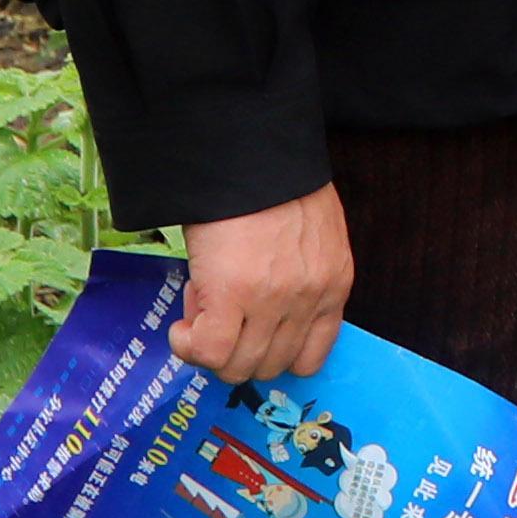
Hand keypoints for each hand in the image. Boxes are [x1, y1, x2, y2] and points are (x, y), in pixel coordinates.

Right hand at [177, 183, 353, 380]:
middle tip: (218, 311)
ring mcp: (273, 301)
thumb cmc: (274, 183)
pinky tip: (182, 328)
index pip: (310, 357)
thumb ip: (299, 274)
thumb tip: (262, 307)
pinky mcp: (233, 295)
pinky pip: (209, 351)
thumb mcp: (311, 233)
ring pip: (237, 366)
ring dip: (211, 347)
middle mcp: (309, 299)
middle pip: (269, 366)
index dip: (271, 353)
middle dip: (237, 348)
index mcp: (334, 284)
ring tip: (200, 307)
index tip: (249, 332)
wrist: (249, 151)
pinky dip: (189, 346)